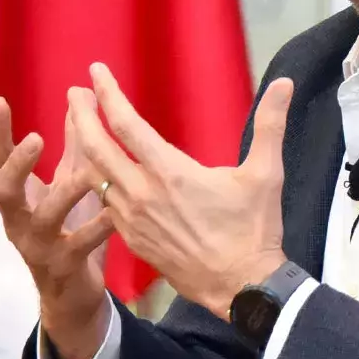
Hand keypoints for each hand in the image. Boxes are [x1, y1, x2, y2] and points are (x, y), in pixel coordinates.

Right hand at [0, 96, 116, 358]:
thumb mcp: (69, 184)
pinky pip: (79, 246)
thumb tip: (78, 98)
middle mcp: (20, 222)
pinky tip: (115, 213)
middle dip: (16, 164)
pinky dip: (97, 227)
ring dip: (65, 193)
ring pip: (44, 219)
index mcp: (19, 199)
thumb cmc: (71, 230)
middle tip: (35, 138)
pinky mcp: (63, 269)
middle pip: (3, 191)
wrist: (73, 295)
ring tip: (89, 173)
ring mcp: (38, 247)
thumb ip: (73, 146)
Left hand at [67, 62, 292, 320]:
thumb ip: (271, 125)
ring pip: (95, 178)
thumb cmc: (254, 230)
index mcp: (170, 172)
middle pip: (97, 147)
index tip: (95, 71)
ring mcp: (133, 220)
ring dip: (85, 148)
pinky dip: (96, 182)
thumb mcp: (266, 174)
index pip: (126, 124)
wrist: (241, 287)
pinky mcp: (133, 241)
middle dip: (81, 116)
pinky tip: (99, 174)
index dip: (108, 94)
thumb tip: (285, 84)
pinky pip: (106, 205)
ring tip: (82, 128)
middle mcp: (143, 194)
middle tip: (73, 93)